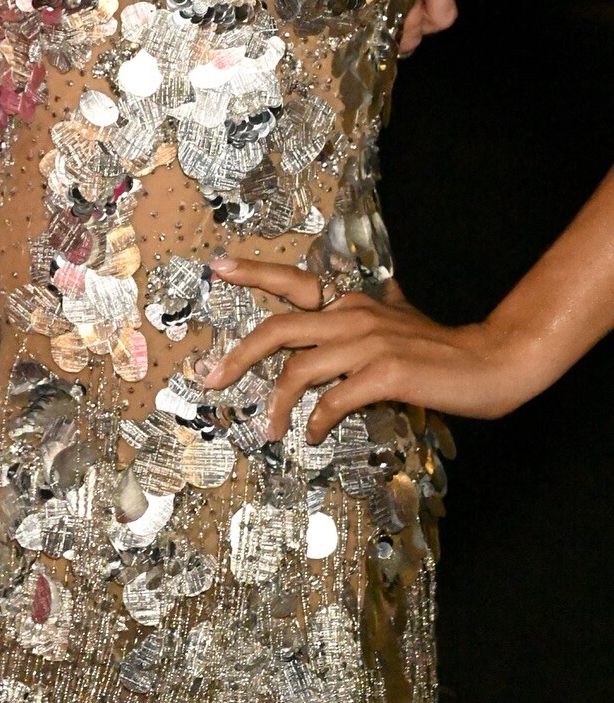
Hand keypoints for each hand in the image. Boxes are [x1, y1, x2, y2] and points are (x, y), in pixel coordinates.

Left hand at [198, 256, 532, 444]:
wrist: (490, 361)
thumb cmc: (442, 344)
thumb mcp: (402, 314)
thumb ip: (384, 304)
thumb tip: (383, 288)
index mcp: (351, 301)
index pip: (293, 281)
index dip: (253, 273)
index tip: (217, 268)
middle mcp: (352, 316)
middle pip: (278, 329)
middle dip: (238, 355)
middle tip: (211, 379)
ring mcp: (367, 344)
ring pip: (299, 369)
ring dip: (277, 404)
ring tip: (269, 429)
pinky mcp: (384, 375)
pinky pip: (333, 400)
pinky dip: (316, 421)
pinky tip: (312, 434)